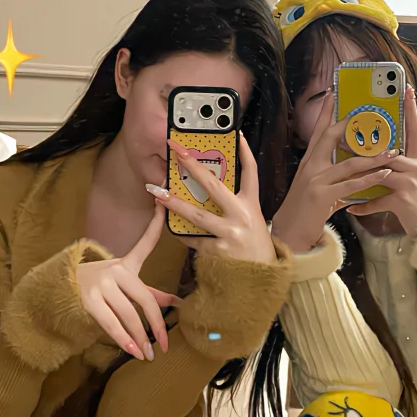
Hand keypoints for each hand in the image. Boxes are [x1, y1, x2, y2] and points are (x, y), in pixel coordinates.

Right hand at [76, 205, 177, 360]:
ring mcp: (100, 284)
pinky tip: (132, 350)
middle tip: (165, 344)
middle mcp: (115, 270)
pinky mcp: (87, 299)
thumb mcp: (124, 286)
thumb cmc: (100, 288)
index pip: (145, 243)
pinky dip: (122, 338)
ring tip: (149, 354)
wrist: (59, 289)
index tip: (162, 204)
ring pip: (127, 314)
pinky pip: (109, 322)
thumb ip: (150, 293)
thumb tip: (178, 303)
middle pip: (143, 298)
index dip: (155, 224)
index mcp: (126, 263)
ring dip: (139, 337)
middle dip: (156, 324)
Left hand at [150, 133, 277, 263]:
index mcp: (251, 206)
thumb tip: (206, 190)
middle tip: (178, 152)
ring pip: (196, 215)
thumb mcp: (251, 223)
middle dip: (193, 166)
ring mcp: (229, 234)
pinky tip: (173, 230)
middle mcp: (242, 216)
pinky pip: (193, 240)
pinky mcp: (217, 251)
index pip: (251, 173)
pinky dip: (182, 235)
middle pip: (214, 186)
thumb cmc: (253, 249)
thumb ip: (233, 208)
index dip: (244, 152)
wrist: (259, 281)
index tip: (236, 135)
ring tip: (157, 193)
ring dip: (174, 204)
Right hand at [270, 90, 395, 251]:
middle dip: (350, 124)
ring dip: (373, 156)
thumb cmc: (305, 210)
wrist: (290, 232)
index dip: (325, 112)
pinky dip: (370, 179)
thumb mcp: (318, 187)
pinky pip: (352, 185)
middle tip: (371, 114)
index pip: (319, 131)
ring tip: (392, 150)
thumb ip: (335, 176)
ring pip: (349, 162)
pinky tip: (384, 174)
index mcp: (309, 161)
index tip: (333, 94)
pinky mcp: (324, 196)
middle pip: (330, 137)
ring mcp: (316, 180)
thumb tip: (355, 172)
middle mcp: (311, 166)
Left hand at [349, 87, 416, 237]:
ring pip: (379, 173)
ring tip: (341, 170)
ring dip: (359, 174)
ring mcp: (410, 184)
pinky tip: (351, 206)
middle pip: (389, 151)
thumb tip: (380, 151)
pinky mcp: (403, 202)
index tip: (407, 90)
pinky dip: (363, 205)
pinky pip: (377, 200)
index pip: (415, 129)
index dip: (411, 109)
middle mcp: (416, 168)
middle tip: (346, 138)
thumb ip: (400, 164)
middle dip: (366, 147)